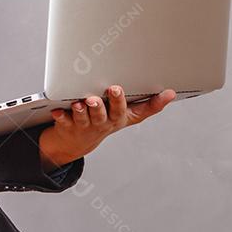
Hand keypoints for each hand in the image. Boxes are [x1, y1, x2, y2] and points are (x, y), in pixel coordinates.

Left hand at [38, 85, 175, 169]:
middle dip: (112, 101)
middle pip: (108, 113)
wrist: (76, 142)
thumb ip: (148, 105)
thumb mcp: (128, 115)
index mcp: (119, 118)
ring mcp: (85, 125)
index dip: (151, 104)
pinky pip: (64, 121)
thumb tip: (172, 93)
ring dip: (85, 110)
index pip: (135, 111)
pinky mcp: (67, 125)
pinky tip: (59, 110)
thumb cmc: (104, 121)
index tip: (160, 91)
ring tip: (84, 101)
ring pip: (86, 117)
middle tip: (113, 88)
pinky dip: (61, 115)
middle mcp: (103, 122)